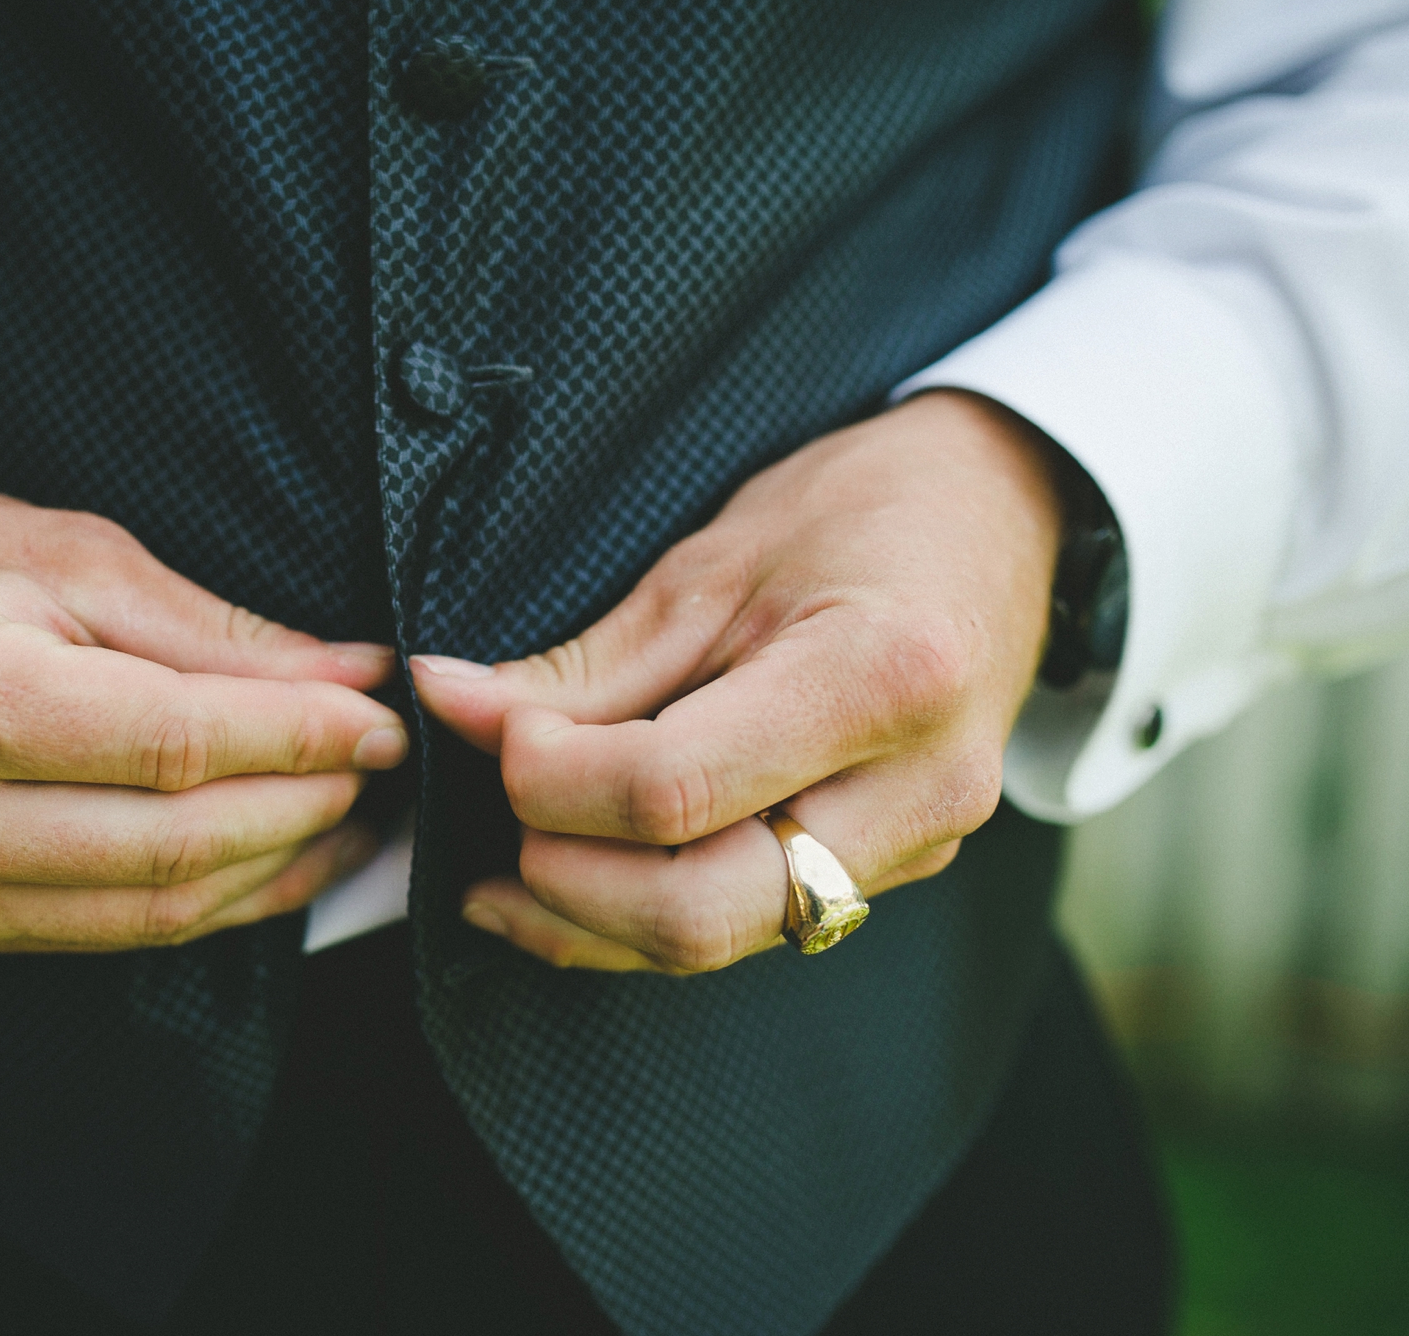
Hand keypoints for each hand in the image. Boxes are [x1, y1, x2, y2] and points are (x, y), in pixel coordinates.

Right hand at [0, 448, 406, 953]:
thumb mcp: (76, 558)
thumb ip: (218, 635)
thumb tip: (353, 683)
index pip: (168, 742)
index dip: (296, 738)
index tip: (382, 719)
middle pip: (166, 843)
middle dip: (301, 808)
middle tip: (378, 766)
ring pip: (146, 907)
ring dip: (270, 869)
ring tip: (348, 816)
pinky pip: (103, 930)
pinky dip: (202, 899)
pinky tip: (268, 859)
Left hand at [411, 390, 1062, 973]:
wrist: (1003, 520)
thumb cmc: (860, 512)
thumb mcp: (713, 562)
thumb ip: (584, 664)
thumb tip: (449, 705)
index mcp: (881, 678)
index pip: (676, 789)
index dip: (554, 779)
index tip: (488, 732)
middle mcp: (916, 790)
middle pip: (701, 907)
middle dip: (565, 880)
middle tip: (495, 819)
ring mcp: (916, 847)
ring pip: (719, 940)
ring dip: (587, 921)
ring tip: (494, 879)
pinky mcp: (893, 873)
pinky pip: (746, 929)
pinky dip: (640, 923)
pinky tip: (564, 893)